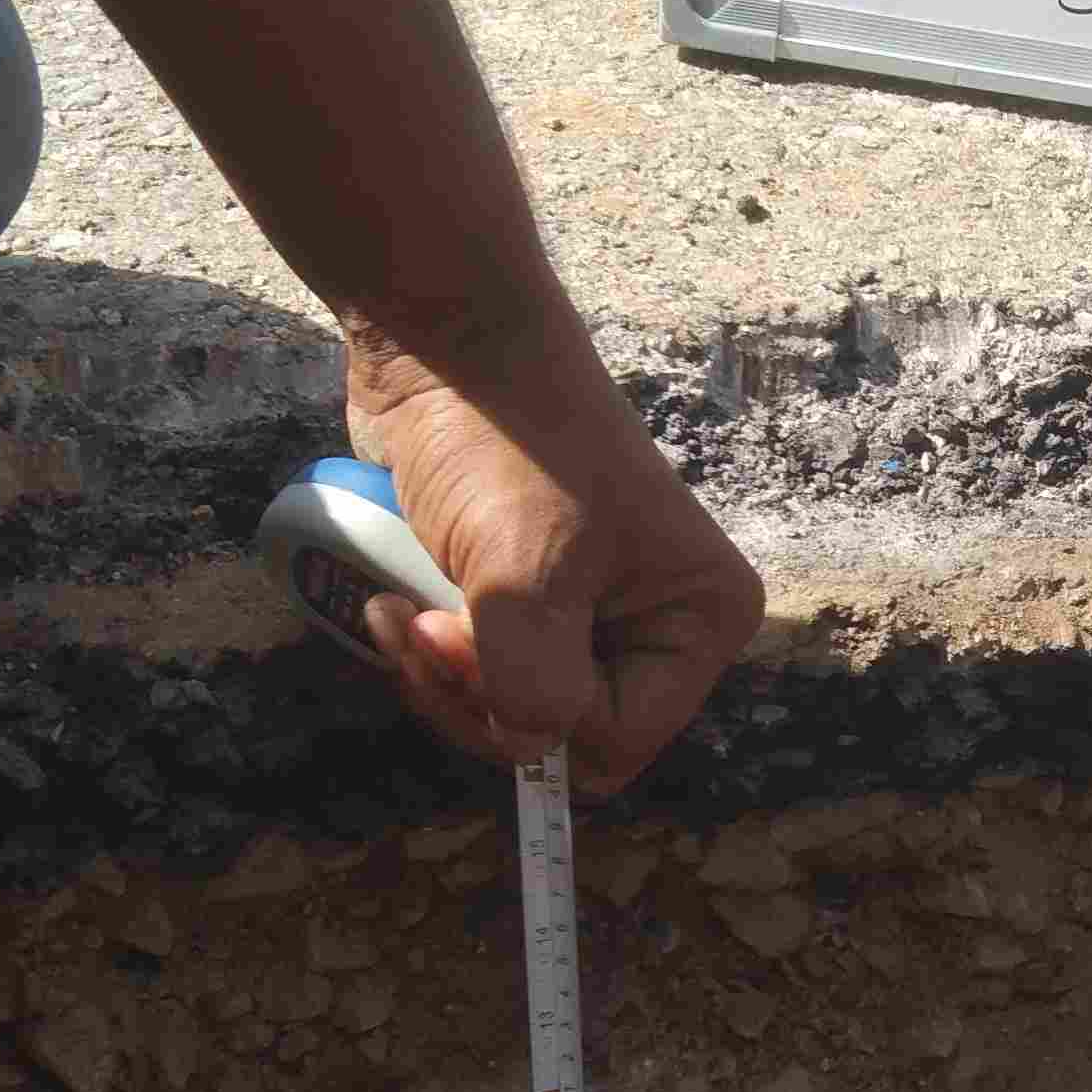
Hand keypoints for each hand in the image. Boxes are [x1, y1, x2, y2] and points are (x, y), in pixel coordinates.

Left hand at [343, 305, 766, 795]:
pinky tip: (394, 603)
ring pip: (506, 711)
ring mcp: (586, 615)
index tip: (463, 638)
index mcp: (698, 621)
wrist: (440, 349)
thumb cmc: (507, 440)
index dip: (533, 715)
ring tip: (397, 610)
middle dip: (475, 698)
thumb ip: (535, 683)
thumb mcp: (525, 572)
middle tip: (422, 627)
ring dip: (436, 677)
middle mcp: (653, 626)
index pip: (618, 739)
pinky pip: (475, 671)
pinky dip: (426, 654)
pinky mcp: (521, 600)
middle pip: (560, 736)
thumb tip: (528, 742)